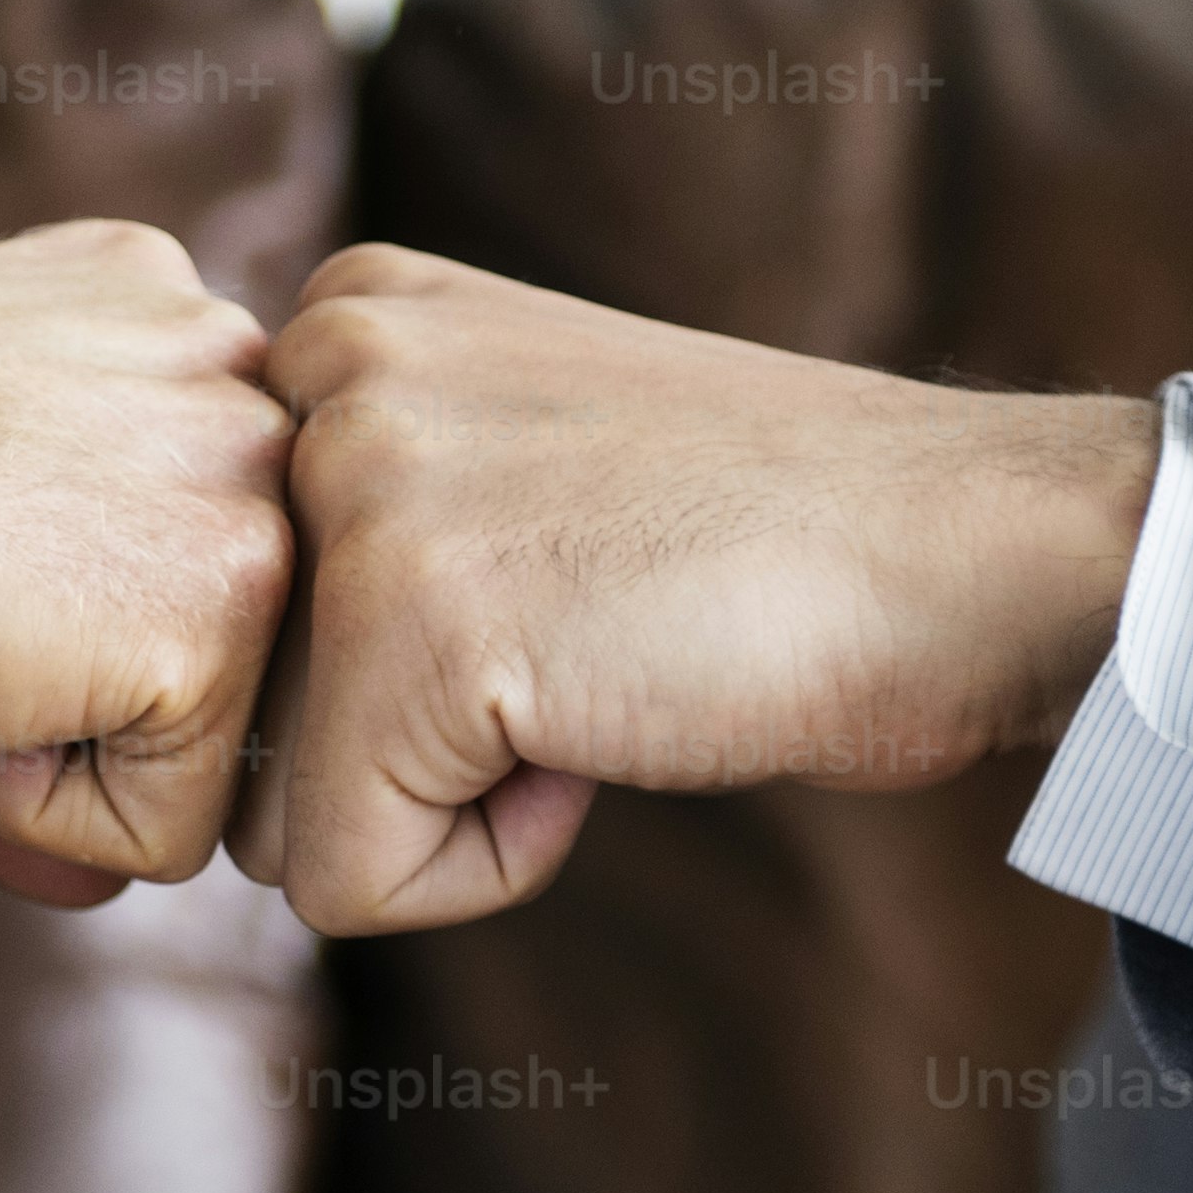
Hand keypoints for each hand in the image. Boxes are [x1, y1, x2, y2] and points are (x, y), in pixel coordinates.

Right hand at [0, 223, 292, 900]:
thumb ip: (54, 638)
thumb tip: (116, 871)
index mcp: (155, 318)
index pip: (172, 561)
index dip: (46, 638)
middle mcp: (232, 371)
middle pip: (205, 658)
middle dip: (62, 713)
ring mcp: (248, 475)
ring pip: (195, 750)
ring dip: (45, 758)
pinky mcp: (225, 596)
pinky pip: (164, 833)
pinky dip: (30, 817)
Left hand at [242, 245, 1160, 933]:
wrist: (975, 550)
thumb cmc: (774, 541)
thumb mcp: (525, 454)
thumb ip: (374, 504)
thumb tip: (218, 700)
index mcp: (344, 312)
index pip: (242, 607)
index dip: (396, 671)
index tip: (567, 591)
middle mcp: (320, 368)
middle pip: (235, 712)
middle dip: (399, 745)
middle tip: (593, 640)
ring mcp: (358, 487)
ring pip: (275, 809)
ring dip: (445, 804)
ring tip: (604, 674)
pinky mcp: (407, 626)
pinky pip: (348, 880)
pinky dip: (491, 865)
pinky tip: (617, 727)